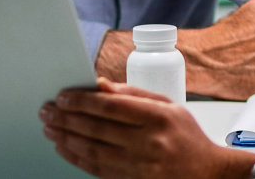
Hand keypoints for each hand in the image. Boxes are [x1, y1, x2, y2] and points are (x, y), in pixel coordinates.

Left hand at [42, 78, 249, 178]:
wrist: (207, 174)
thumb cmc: (186, 136)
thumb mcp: (168, 106)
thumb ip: (133, 94)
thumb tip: (99, 85)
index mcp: (159, 118)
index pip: (111, 107)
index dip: (82, 101)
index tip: (63, 96)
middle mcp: (149, 143)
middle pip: (97, 129)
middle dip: (66, 118)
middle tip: (47, 110)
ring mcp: (140, 167)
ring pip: (92, 151)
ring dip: (65, 138)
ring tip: (50, 128)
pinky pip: (97, 169)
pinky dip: (76, 157)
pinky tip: (64, 147)